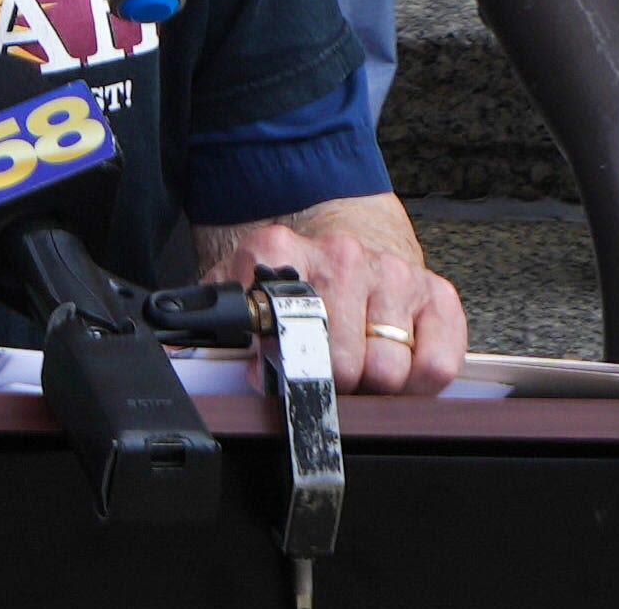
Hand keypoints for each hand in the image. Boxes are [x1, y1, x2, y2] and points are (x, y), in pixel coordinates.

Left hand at [205, 207, 466, 398]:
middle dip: (332, 383)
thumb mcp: (240, 292)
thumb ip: (216, 326)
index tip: (273, 376)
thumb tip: (181, 360)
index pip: (284, 334)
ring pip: (390, 370)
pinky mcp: (437, 293)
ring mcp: (393, 273)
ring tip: (357, 368)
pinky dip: (419, 382)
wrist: (339, 233)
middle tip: (323, 375)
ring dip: (374, 384)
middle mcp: (341, 257)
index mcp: (281, 253)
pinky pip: (437, 365)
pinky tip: (397, 366)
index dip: (278, 369)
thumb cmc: (288, 279)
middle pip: (344, 365)